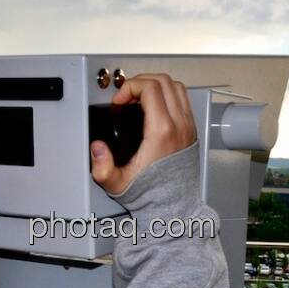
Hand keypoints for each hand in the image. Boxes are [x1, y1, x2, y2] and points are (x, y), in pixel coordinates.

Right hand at [90, 73, 196, 194]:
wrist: (172, 206)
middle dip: (140, 82)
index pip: (150, 88)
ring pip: (176, 87)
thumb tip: (97, 147)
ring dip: (156, 86)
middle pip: (163, 81)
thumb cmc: (150, 193)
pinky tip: (154, 107)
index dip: (129, 87)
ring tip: (140, 99)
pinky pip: (183, 100)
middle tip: (127, 96)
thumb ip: (102, 166)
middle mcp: (179, 125)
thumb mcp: (117, 182)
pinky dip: (167, 95)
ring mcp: (188, 126)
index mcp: (162, 132)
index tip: (119, 100)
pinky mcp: (191, 130)